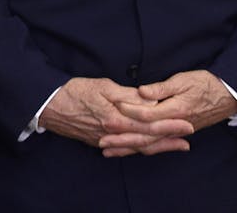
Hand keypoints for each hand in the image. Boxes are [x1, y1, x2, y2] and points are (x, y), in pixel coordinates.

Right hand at [40, 77, 193, 156]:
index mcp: (115, 120)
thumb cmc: (73, 92)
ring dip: (158, 147)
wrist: (47, 106)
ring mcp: (105, 141)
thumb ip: (127, 96)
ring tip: (176, 146)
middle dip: (169, 139)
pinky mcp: (97, 142)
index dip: (170, 126)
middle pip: (146, 140)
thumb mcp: (102, 87)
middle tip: (189, 137)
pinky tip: (146, 148)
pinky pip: (124, 148)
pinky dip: (139, 149)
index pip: (149, 126)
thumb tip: (150, 102)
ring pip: (136, 147)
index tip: (188, 125)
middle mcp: (113, 134)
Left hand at [101, 70, 236, 154]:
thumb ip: (161, 88)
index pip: (147, 115)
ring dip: (128, 148)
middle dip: (122, 139)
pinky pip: (156, 145)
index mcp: (175, 110)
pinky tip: (128, 150)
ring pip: (150, 144)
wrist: (228, 96)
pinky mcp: (176, 134)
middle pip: (145, 136)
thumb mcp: (183, 80)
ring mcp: (176, 132)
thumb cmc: (205, 84)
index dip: (128, 112)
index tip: (111, 109)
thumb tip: (142, 92)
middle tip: (102, 140)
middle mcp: (175, 125)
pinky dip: (141, 148)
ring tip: (108, 150)